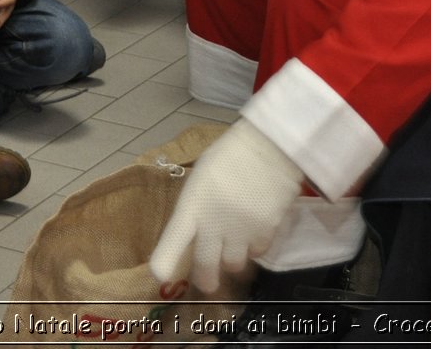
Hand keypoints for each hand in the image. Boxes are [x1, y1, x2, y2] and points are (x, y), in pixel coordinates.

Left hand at [148, 120, 302, 291]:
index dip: (165, 260)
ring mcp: (241, 230)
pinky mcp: (265, 231)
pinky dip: (255, 247)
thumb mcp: (203, 177)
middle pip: (205, 265)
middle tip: (208, 283)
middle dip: (206, 278)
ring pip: (234, 264)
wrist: (270, 146)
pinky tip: (254, 233)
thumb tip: (197, 227)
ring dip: (233, 260)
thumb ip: (197, 205)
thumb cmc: (232, 155)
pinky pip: (257, 252)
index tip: (160, 275)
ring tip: (235, 248)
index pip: (174, 239)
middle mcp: (214, 222)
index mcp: (193, 204)